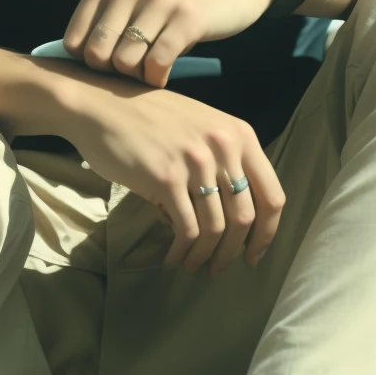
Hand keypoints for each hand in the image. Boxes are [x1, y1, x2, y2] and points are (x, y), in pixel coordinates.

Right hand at [61, 76, 284, 275]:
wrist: (103, 105)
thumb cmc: (150, 118)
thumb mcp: (201, 127)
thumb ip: (224, 161)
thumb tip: (234, 218)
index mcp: (240, 135)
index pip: (272, 196)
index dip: (266, 234)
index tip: (253, 255)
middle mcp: (223, 147)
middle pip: (245, 219)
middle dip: (233, 252)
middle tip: (218, 269)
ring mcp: (195, 162)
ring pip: (216, 229)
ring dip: (205, 256)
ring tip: (192, 265)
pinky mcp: (167, 178)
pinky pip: (186, 229)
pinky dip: (182, 251)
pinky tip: (173, 258)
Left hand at [62, 0, 282, 87]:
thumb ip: (109, 15)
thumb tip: (80, 61)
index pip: (75, 39)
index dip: (89, 63)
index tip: (111, 67)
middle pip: (98, 55)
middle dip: (113, 74)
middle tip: (134, 71)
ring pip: (125, 62)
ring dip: (138, 77)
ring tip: (152, 70)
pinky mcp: (187, 17)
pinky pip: (157, 63)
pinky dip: (158, 78)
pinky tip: (166, 73)